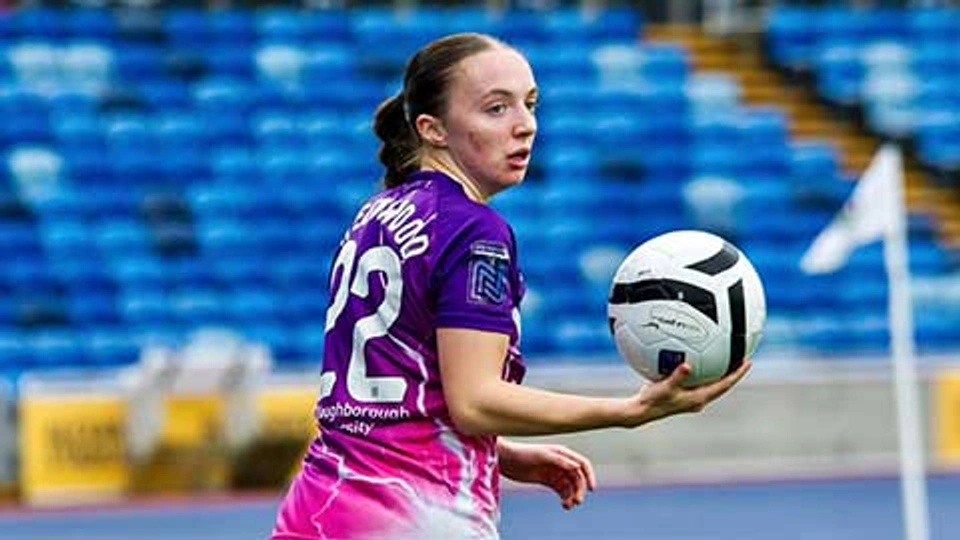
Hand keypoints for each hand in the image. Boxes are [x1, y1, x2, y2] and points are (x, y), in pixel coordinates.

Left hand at [497, 440, 595, 509]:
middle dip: (579, 490)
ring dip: (572, 496)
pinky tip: (564, 505)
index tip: (592, 489)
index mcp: (563, 454)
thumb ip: (560, 460)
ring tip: (567, 506)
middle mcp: (562, 463)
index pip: (583, 464)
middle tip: (576, 502)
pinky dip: (565, 498)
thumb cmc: (524, 453)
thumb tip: (577, 467)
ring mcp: (555, 472)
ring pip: (571, 487)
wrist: (507, 459)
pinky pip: (562, 491)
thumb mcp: (542, 456)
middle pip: (578, 479)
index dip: (590, 476)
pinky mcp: (548, 481)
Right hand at [624, 359, 751, 427]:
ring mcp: (691, 398)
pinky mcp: (682, 394)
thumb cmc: (653, 400)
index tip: (748, 362)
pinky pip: (698, 381)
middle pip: (722, 384)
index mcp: (699, 398)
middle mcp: (698, 399)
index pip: (724, 385)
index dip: (737, 374)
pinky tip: (697, 359)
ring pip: (711, 383)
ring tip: (726, 356)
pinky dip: (703, 371)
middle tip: (742, 356)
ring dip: (720, 372)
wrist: (641, 411)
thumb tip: (687, 366)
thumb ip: (677, 376)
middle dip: (733, 372)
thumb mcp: (665, 387)